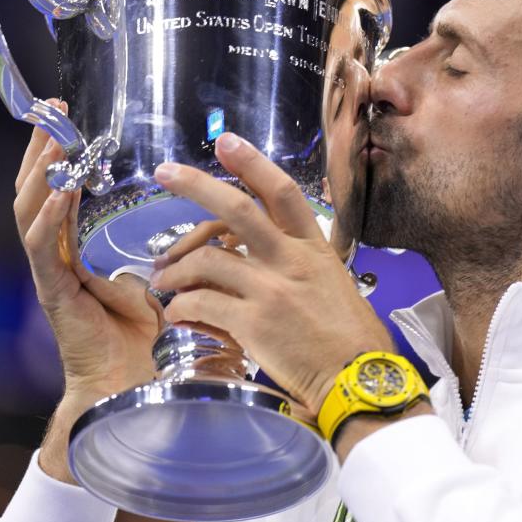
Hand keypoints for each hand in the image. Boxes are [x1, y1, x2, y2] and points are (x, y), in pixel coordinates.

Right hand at [13, 99, 159, 406]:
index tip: (65, 115)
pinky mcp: (54, 293)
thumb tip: (205, 224)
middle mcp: (57, 258)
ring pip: (31, 212)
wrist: (134, 387)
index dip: (60, 154)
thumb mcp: (162, 282)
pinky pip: (43, 247)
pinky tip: (62, 190)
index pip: (58, 191)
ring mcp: (51, 274)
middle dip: (42, 150)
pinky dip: (50, 216)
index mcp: (76, 252)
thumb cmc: (151, 340)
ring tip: (53, 139)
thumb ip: (170, 252)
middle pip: (36, 192)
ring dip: (41, 173)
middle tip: (50, 109)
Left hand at [149, 132, 393, 417]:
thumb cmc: (353, 340)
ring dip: (176, 268)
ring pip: (207, 259)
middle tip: (164, 172)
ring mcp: (271, 289)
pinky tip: (176, 313)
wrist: (359, 379)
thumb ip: (303, 266)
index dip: (252, 163)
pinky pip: (201, 302)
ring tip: (162, 280)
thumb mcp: (334, 285)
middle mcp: (291, 260)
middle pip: (235, 209)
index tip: (227, 143)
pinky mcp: (253, 322)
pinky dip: (181, 306)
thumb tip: (273, 261)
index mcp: (314, 248)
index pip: (281, 192)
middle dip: (195, 185)